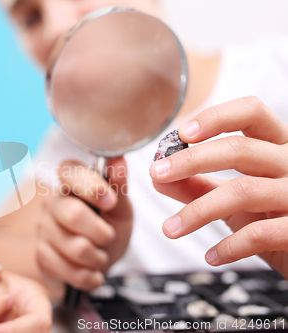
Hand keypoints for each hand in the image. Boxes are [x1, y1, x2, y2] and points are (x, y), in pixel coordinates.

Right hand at [37, 157, 132, 290]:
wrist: (95, 263)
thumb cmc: (109, 229)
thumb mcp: (121, 209)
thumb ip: (119, 186)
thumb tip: (118, 159)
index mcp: (71, 183)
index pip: (69, 171)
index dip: (91, 186)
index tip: (110, 201)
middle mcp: (52, 203)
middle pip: (73, 214)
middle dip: (101, 232)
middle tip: (108, 236)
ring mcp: (43, 229)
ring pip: (75, 247)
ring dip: (98, 257)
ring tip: (99, 255)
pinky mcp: (41, 256)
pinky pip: (70, 270)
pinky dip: (89, 275)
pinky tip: (91, 271)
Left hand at [150, 96, 287, 277]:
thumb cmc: (272, 217)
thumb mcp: (234, 197)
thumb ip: (197, 185)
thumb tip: (157, 177)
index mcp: (278, 145)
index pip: (252, 112)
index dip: (216, 117)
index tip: (181, 133)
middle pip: (240, 149)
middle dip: (190, 160)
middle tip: (156, 173)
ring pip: (244, 190)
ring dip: (197, 211)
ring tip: (170, 229)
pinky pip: (261, 233)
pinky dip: (230, 246)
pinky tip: (211, 256)